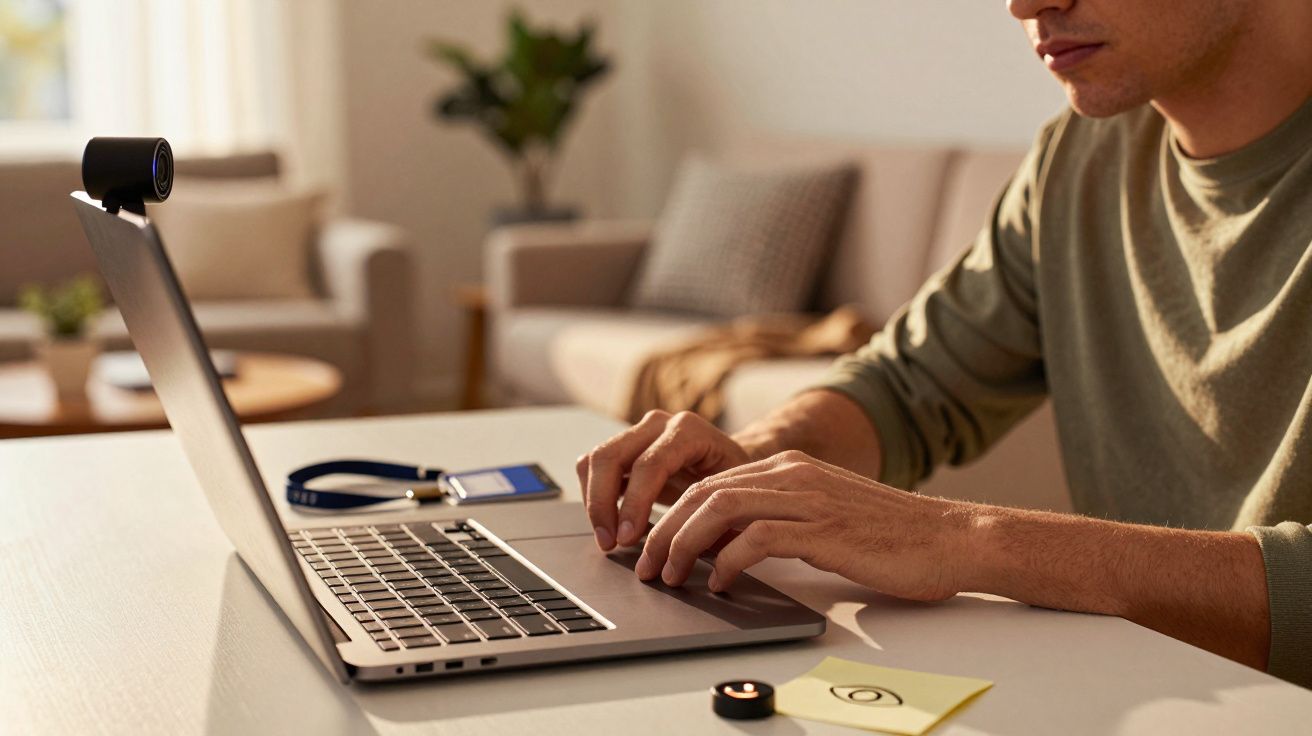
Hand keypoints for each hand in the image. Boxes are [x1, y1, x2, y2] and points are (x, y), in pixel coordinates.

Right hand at [578, 410, 750, 549]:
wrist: (729, 463)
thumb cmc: (733, 482)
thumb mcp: (732, 497)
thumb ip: (711, 519)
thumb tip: (688, 554)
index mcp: (689, 430)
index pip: (649, 464)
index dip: (634, 504)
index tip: (628, 539)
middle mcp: (659, 424)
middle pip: (610, 457)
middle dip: (602, 504)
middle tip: (610, 543)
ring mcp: (637, 432)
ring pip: (594, 460)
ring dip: (594, 503)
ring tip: (607, 538)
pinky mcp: (623, 446)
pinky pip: (591, 466)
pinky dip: (592, 496)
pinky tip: (608, 522)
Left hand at [635, 450, 971, 600]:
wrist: (951, 538)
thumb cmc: (892, 537)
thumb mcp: (824, 516)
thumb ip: (780, 520)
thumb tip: (727, 548)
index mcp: (791, 467)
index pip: (711, 482)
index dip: (673, 514)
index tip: (654, 545)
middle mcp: (793, 473)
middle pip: (704, 492)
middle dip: (666, 530)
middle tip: (649, 565)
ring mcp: (808, 497)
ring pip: (720, 509)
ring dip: (685, 545)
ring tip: (671, 576)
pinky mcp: (823, 528)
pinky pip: (756, 538)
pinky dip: (727, 560)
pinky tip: (721, 582)